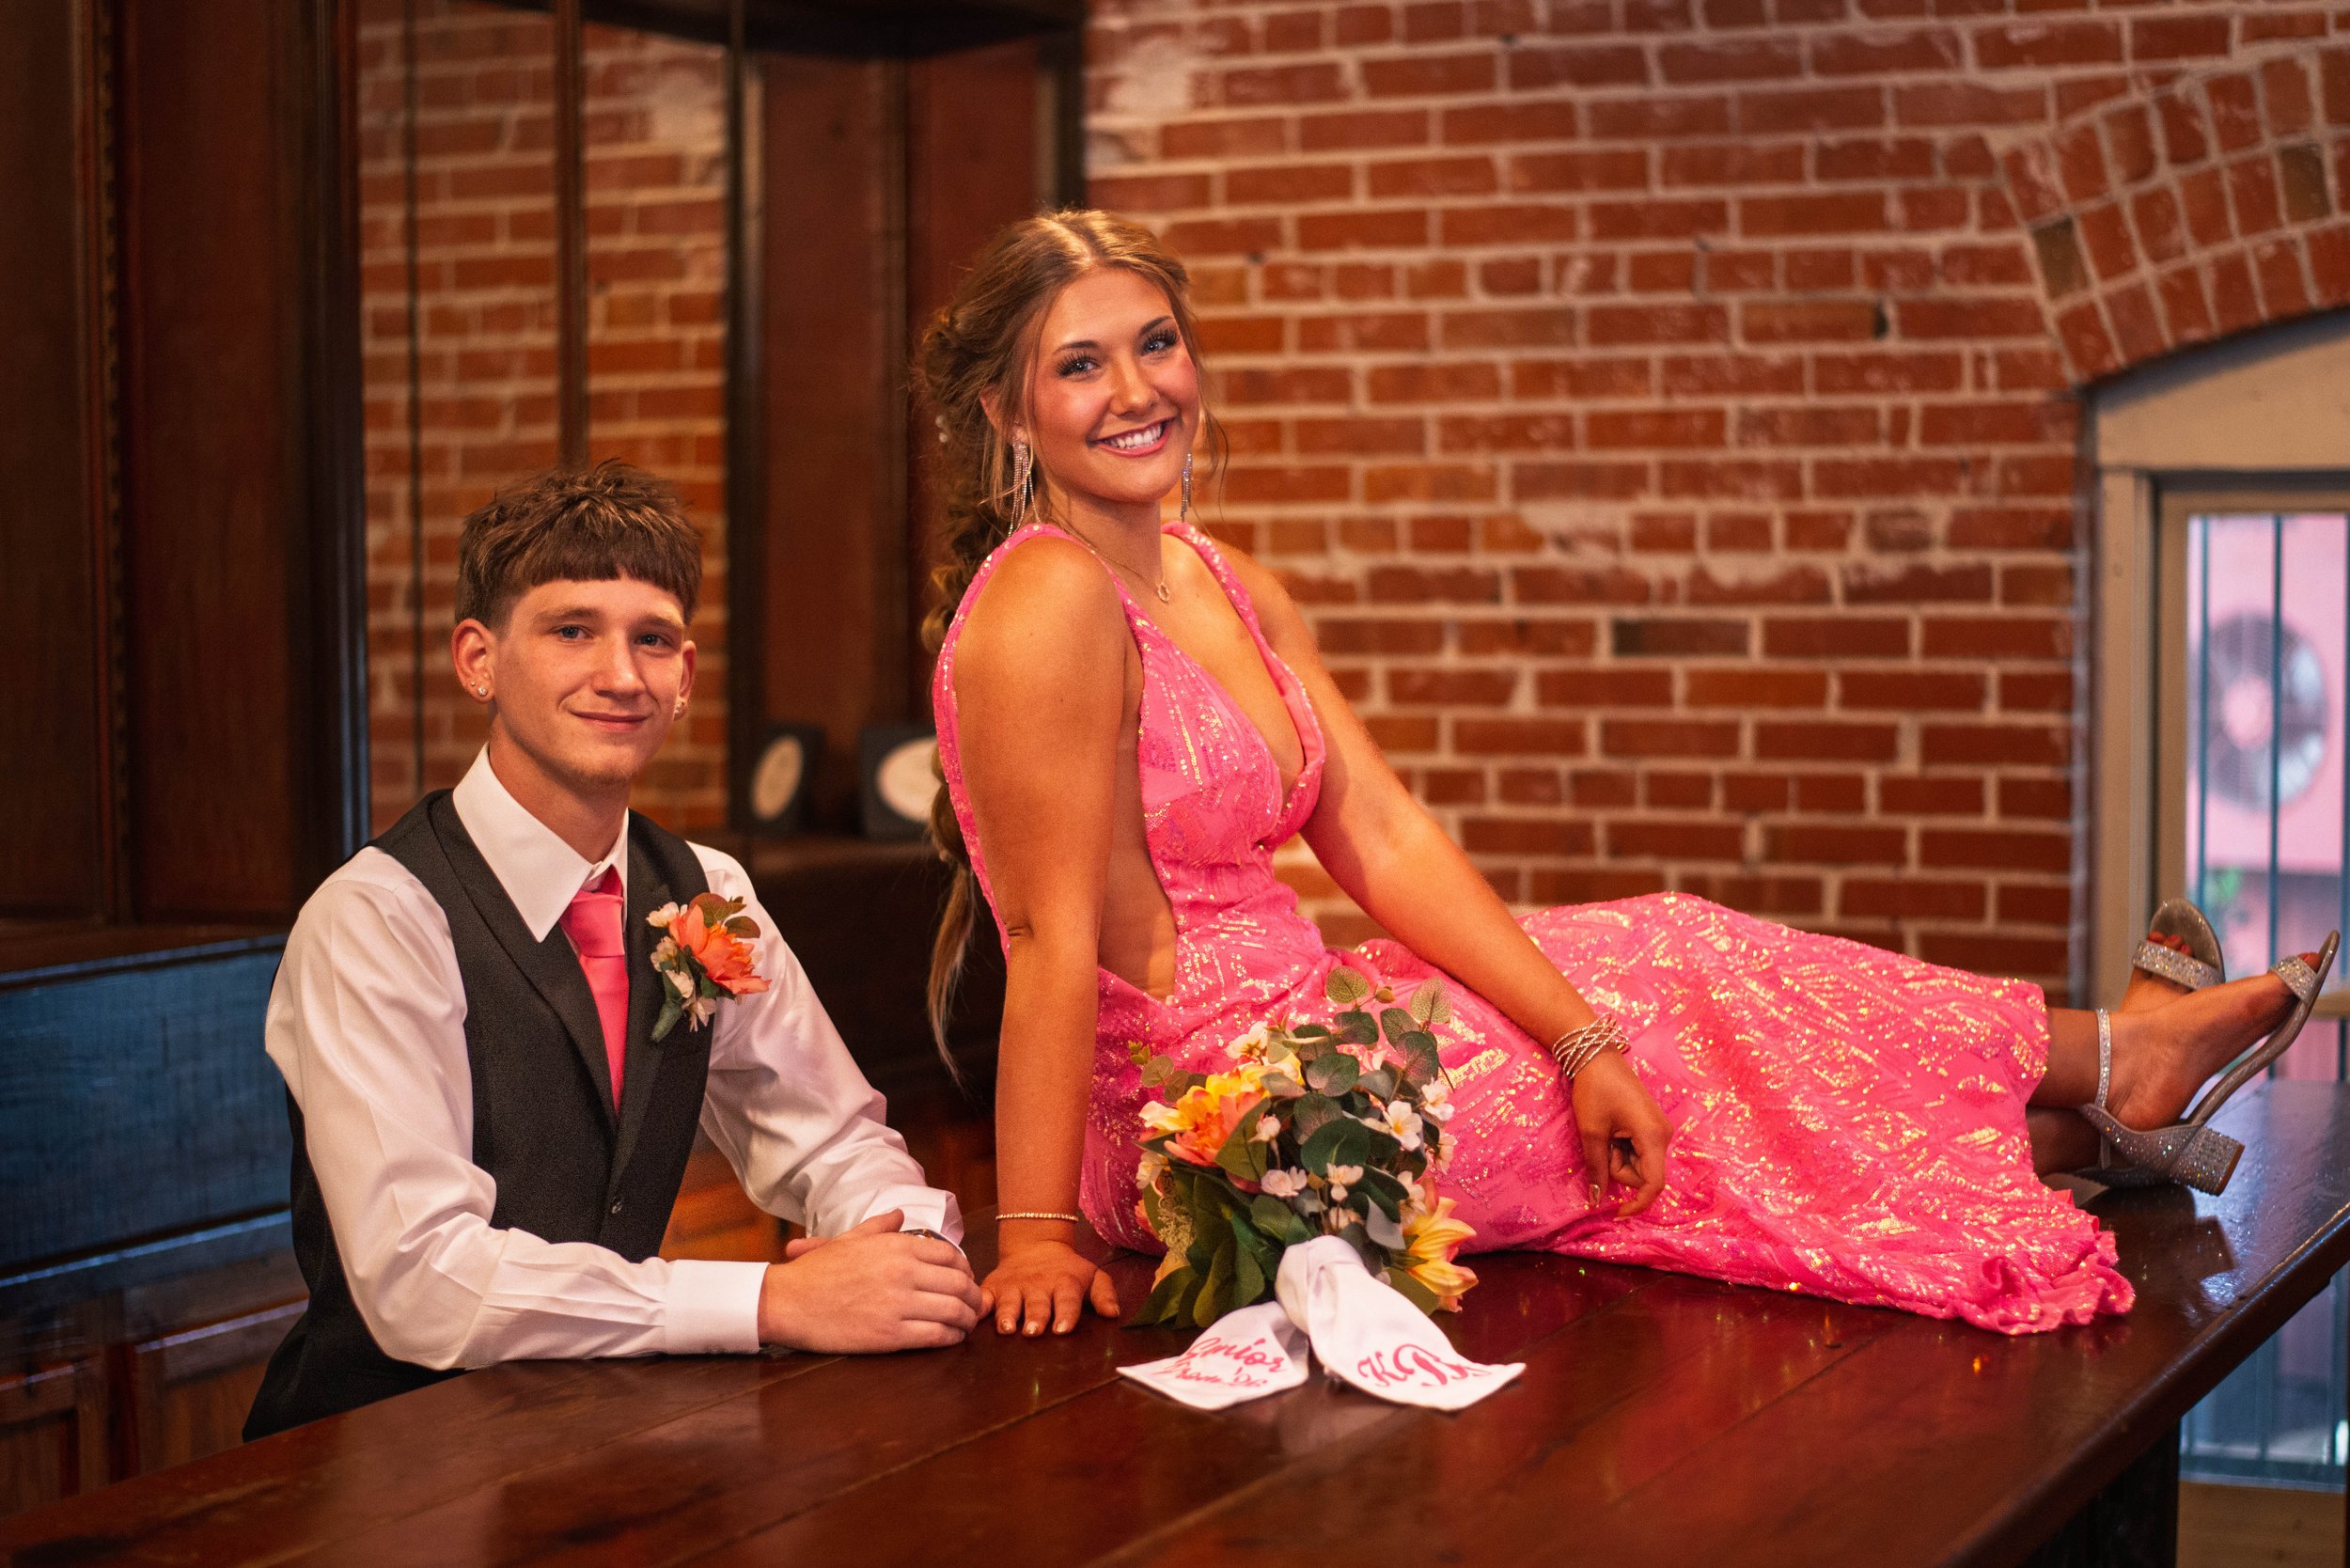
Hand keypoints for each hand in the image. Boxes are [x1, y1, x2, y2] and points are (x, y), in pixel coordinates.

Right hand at [757, 1209, 983, 1352]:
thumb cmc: (817, 1271)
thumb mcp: (849, 1239)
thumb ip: (880, 1226)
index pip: (950, 1255)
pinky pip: (936, 1335)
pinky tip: (952, 1338)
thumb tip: (899, 1214)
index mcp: (896, 1247)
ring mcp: (899, 1304)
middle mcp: (904, 1272)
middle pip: (958, 1283)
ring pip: (953, 1310)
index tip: (966, 1278)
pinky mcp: (891, 1335)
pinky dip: (951, 1338)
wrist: (789, 1302)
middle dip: (972, 1296)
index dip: (965, 1269)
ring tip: (966, 1323)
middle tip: (973, 1304)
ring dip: (966, 1319)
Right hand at [981, 1231, 1118, 1336]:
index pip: (1067, 1300)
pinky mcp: (993, 1287)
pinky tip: (975, 1316)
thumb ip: (1104, 1294)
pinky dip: (978, 1306)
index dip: (1065, 1314)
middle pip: (1037, 1304)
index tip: (1062, 1330)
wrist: (1035, 1245)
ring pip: (1009, 1303)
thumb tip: (1113, 1314)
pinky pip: (983, 1297)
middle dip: (1035, 1317)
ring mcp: (1013, 1286)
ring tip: (1007, 1329)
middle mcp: (1038, 1285)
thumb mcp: (1091, 1276)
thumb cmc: (1067, 1270)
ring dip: (1007, 1316)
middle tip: (1033, 1331)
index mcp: (1064, 1283)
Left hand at [1570, 1052, 1670, 1217]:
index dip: (1637, 1203)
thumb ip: (1597, 1168)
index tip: (1616, 1213)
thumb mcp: (1592, 1132)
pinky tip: (1612, 1130)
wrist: (1598, 1057)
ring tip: (1605, 1131)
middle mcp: (1663, 1135)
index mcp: (1653, 1136)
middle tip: (1601, 1141)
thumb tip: (1597, 1200)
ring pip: (1639, 1164)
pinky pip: (1638, 1151)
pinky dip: (1622, 1148)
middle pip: (1643, 1175)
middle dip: (1619, 1168)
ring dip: (1618, 1157)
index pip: (1654, 1184)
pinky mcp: (1652, 1127)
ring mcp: (1659, 1131)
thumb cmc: (1595, 1091)